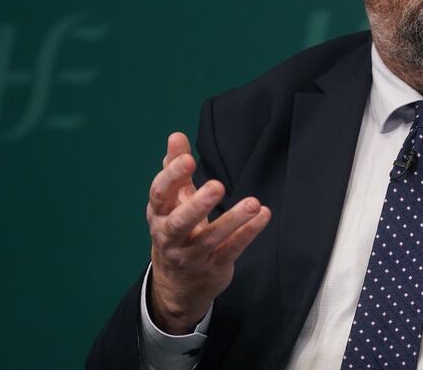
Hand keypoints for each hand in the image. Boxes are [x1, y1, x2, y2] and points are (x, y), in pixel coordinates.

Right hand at [146, 132, 271, 333]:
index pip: (160, 195)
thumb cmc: (176, 230)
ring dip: (232, 220)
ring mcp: (191, 255)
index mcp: (159, 215)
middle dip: (197, 204)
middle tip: (217, 186)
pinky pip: (232, 249)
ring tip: (252, 203)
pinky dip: (248, 233)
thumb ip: (175, 169)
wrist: (177, 285)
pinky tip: (263, 215)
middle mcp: (170, 237)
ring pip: (210, 239)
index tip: (188, 158)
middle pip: (180, 222)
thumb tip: (176, 136)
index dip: (172, 176)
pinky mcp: (214, 267)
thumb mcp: (172, 202)